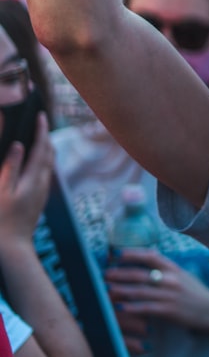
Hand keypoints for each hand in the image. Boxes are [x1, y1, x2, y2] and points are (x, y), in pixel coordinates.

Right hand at [0, 116, 51, 250]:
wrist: (11, 247)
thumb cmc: (0, 220)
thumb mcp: (1, 191)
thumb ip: (11, 166)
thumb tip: (20, 145)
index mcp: (34, 179)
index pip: (41, 147)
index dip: (41, 129)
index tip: (41, 114)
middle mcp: (43, 183)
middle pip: (49, 153)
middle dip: (46, 135)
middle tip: (41, 120)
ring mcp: (43, 192)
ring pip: (50, 163)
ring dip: (46, 147)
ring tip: (40, 135)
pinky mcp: (40, 198)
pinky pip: (46, 172)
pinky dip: (43, 159)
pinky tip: (37, 160)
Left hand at [105, 248, 208, 346]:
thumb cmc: (194, 292)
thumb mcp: (183, 275)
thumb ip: (166, 268)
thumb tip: (148, 256)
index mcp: (174, 268)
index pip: (151, 256)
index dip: (133, 253)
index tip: (117, 254)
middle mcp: (171, 279)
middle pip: (141, 274)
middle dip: (120, 274)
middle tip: (105, 274)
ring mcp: (170, 295)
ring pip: (140, 291)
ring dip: (121, 290)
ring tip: (107, 290)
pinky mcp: (169, 310)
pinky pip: (146, 308)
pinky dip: (132, 307)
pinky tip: (120, 307)